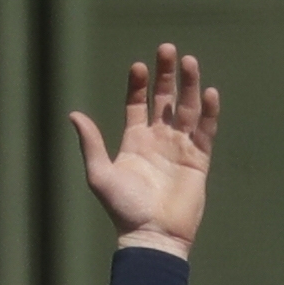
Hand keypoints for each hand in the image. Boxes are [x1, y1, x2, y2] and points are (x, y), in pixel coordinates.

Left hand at [73, 44, 219, 254]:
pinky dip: (209, 112)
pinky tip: (209, 93)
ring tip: (189, 61)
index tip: (139, 66)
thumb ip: (91, 143)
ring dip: (189, 85)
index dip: (139, 84)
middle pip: (165, 99)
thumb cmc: (123, 208)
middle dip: (167, 75)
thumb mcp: (100, 174)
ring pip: (187, 109)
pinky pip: (206, 132)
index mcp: (135, 141)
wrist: (152, 235)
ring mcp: (180, 149)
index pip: (138, 104)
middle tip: (168, 49)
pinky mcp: (199, 161)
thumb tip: (74, 114)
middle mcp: (159, 140)